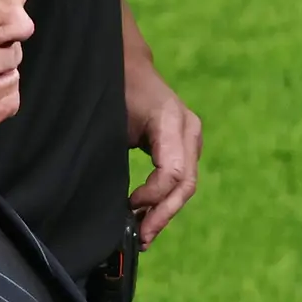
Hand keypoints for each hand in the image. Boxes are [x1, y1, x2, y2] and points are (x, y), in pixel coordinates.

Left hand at [123, 60, 203, 246]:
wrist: (127, 64)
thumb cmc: (114, 88)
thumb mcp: (111, 118)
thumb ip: (116, 153)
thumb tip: (110, 196)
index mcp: (173, 122)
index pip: (173, 172)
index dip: (153, 196)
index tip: (128, 207)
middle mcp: (189, 132)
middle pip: (186, 184)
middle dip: (163, 214)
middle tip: (141, 237)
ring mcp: (191, 138)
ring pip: (186, 185)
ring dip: (166, 211)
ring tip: (144, 234)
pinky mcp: (184, 146)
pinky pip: (180, 178)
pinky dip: (165, 200)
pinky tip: (148, 216)